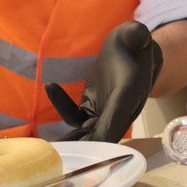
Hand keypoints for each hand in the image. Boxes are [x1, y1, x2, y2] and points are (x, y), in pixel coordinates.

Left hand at [45, 22, 162, 142]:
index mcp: (130, 96)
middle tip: (59, 154)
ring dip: (69, 139)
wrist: (133, 51)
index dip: (104, 135)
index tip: (88, 148)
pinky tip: (51, 86)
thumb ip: (137, 35)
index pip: (117, 120)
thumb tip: (139, 33)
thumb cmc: (136, 43)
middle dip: (83, 148)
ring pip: (86, 132)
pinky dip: (62, 108)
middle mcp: (119, 110)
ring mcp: (104, 112)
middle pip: (101, 136)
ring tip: (47, 144)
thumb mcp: (137, 35)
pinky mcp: (91, 108)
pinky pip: (75, 117)